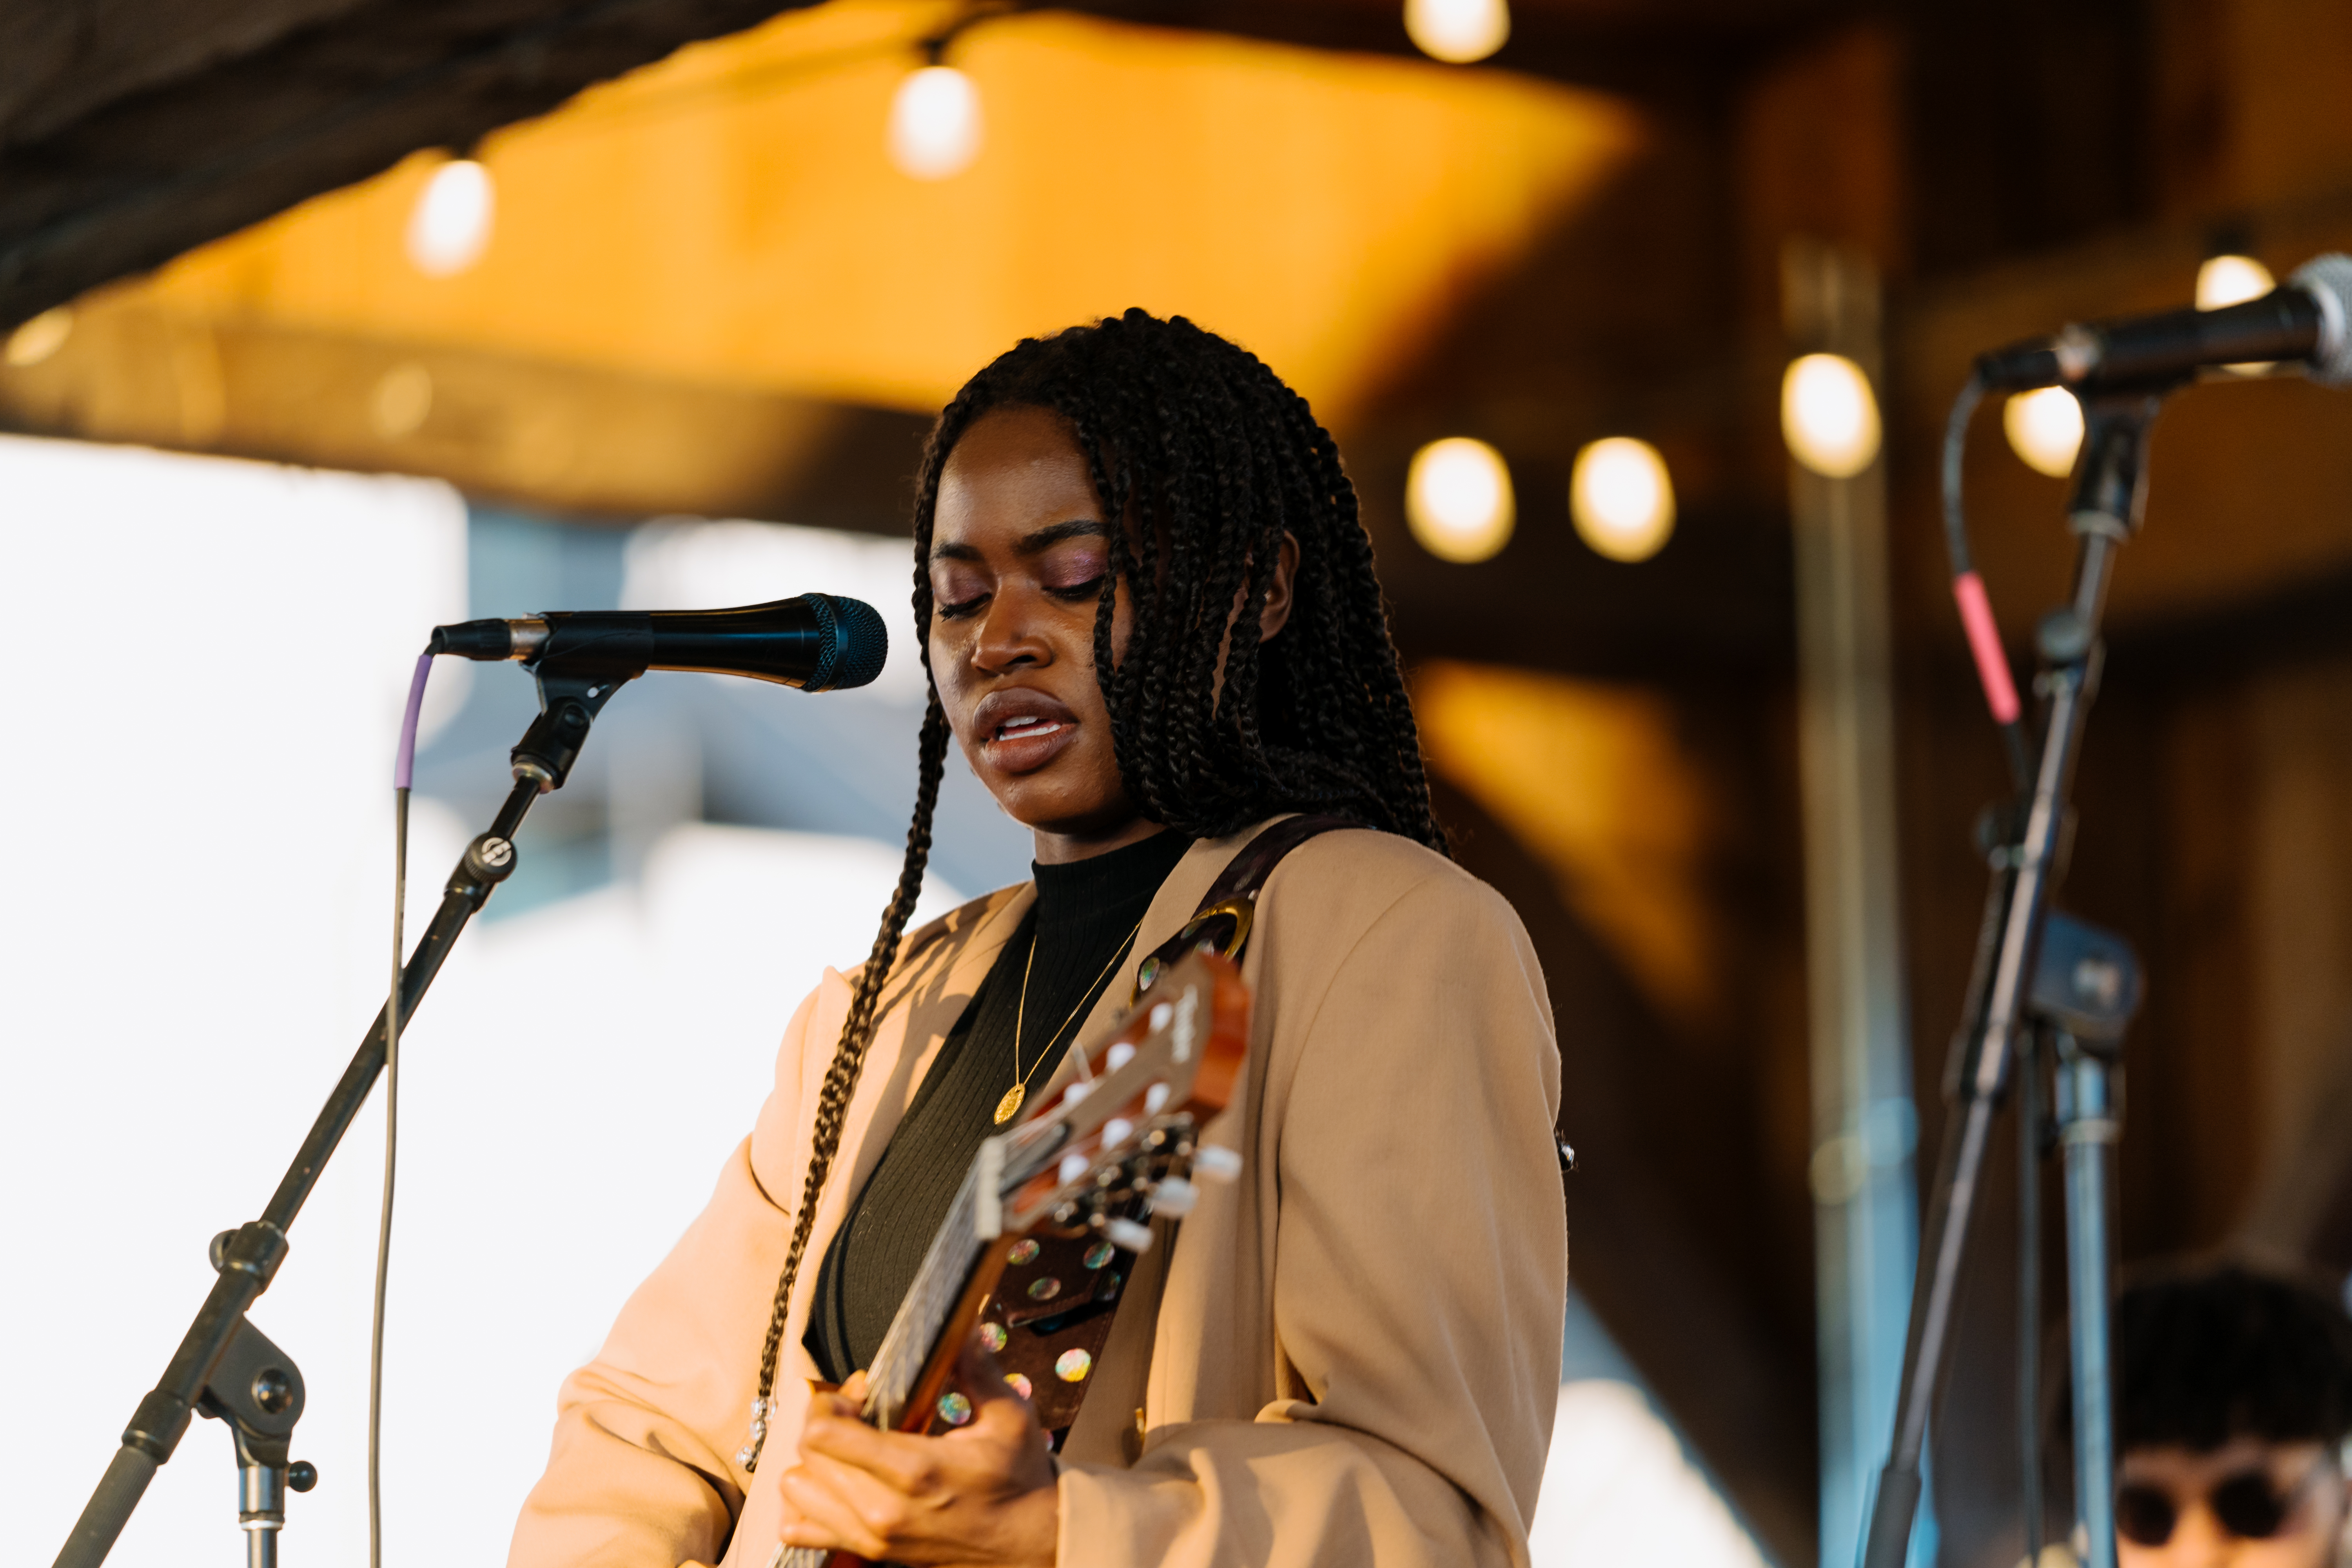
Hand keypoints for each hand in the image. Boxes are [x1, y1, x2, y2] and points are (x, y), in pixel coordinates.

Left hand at [775, 1335, 1058, 1566]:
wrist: (1030, 1542)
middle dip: (824, 1422)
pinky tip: (835, 1485)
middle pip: (807, 1455)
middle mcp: (884, 1508)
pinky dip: (805, 1506)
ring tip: (847, 1448)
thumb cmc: (1019, 1479)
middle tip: (858, 1412)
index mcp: (914, 1469)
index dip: (832, 1401)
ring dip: (813, 1462)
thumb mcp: (1009, 1417)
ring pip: (797, 1491)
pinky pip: (802, 1531)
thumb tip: (963, 1324)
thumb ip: (978, 1369)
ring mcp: (874, 1537)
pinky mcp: (872, 1553)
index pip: (824, 1433)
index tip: (859, 1394)